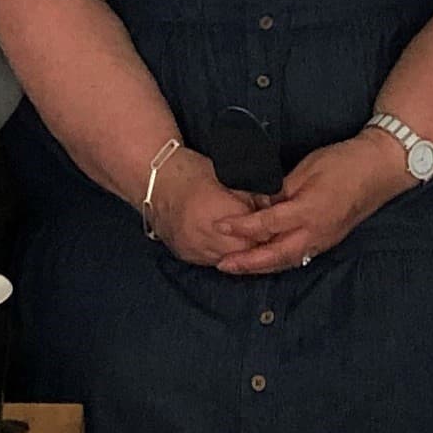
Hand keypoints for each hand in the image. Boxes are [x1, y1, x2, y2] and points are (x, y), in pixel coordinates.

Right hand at [145, 147, 272, 268]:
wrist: (155, 180)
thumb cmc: (191, 171)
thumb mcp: (227, 176)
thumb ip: (251, 196)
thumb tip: (273, 207)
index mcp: (217, 212)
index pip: (254, 232)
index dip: (268, 229)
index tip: (278, 225)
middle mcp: (204, 235)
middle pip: (244, 251)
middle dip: (257, 243)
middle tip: (269, 235)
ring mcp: (193, 248)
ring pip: (229, 260)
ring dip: (242, 252)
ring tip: (251, 240)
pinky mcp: (186, 255)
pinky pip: (213, 261)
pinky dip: (224, 253)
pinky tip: (229, 243)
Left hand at [214, 135, 400, 271]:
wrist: (380, 170)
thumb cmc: (344, 163)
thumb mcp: (306, 169)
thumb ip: (281, 189)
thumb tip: (259, 202)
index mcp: (308, 211)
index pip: (267, 225)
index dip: (241, 227)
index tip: (219, 227)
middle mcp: (316, 232)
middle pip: (276, 255)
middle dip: (247, 262)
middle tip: (223, 264)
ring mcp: (324, 239)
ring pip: (288, 260)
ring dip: (262, 266)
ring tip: (239, 266)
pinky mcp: (329, 239)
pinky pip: (300, 256)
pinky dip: (280, 261)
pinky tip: (267, 259)